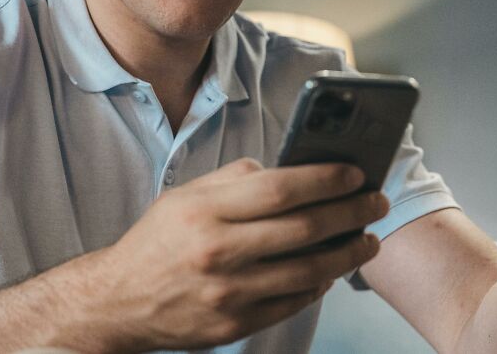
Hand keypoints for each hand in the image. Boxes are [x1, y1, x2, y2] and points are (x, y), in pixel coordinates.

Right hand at [67, 158, 388, 352]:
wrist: (120, 300)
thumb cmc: (157, 241)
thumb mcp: (185, 196)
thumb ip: (235, 179)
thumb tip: (287, 171)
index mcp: (205, 211)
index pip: (281, 189)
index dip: (326, 180)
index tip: (355, 174)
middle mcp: (218, 252)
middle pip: (304, 229)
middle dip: (351, 213)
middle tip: (377, 203)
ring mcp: (228, 293)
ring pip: (308, 272)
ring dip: (348, 254)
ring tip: (368, 240)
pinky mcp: (234, 325)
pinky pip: (292, 304)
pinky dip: (319, 285)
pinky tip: (332, 270)